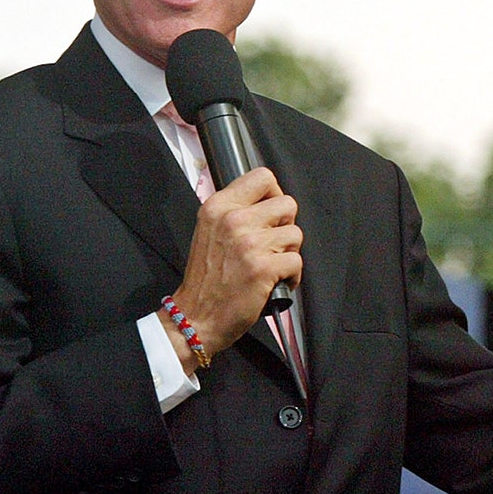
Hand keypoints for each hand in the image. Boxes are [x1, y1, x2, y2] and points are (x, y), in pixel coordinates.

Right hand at [158, 167, 301, 373]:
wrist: (195, 316)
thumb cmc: (206, 277)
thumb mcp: (210, 230)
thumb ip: (235, 210)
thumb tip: (268, 200)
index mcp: (219, 206)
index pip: (263, 176)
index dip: (274, 195)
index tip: (270, 214)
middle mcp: (233, 219)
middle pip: (288, 203)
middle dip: (285, 225)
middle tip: (272, 244)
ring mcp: (249, 243)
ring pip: (295, 233)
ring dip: (289, 252)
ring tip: (270, 265)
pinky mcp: (263, 268)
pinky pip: (297, 261)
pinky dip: (292, 275)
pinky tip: (275, 282)